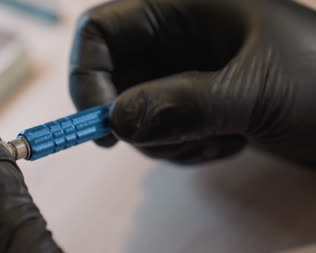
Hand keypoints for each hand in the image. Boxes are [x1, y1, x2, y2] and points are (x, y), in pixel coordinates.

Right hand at [70, 0, 315, 164]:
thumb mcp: (254, 90)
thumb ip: (184, 102)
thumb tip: (115, 121)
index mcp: (180, 8)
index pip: (99, 30)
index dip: (87, 75)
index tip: (103, 126)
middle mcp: (172, 39)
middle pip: (112, 79)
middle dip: (135, 121)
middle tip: (174, 143)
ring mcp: (180, 73)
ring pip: (135, 113)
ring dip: (167, 141)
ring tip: (219, 139)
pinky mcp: (190, 103)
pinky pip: (161, 132)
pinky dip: (185, 148)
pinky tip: (228, 143)